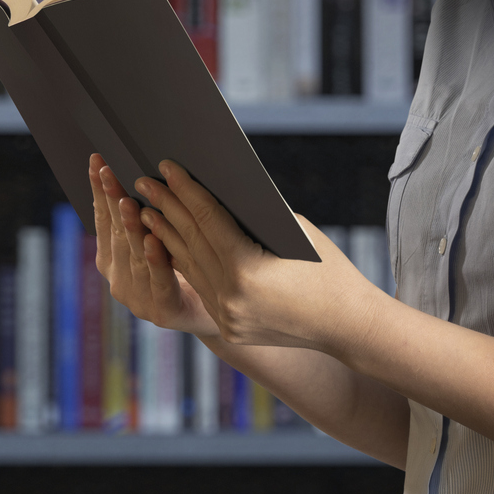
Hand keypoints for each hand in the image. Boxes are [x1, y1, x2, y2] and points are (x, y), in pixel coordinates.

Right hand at [87, 152, 219, 338]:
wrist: (219, 314)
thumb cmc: (189, 267)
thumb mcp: (164, 238)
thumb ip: (148, 216)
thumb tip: (142, 170)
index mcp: (113, 261)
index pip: (103, 219)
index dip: (99, 191)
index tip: (97, 162)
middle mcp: (119, 280)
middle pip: (116, 233)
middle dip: (112, 200)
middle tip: (109, 173)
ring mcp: (138, 299)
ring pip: (133, 256)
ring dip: (131, 227)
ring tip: (128, 202)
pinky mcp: (163, 312)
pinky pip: (159, 283)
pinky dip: (155, 261)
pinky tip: (153, 242)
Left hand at [133, 160, 385, 355]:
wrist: (349, 326)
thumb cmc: (329, 270)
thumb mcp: (294, 231)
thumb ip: (253, 216)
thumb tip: (216, 191)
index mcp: (246, 271)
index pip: (207, 220)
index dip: (186, 189)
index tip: (167, 165)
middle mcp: (230, 298)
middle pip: (191, 242)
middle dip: (166, 207)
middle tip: (144, 180)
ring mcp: (227, 317)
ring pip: (189, 267)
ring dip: (165, 236)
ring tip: (146, 208)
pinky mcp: (229, 328)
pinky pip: (202, 288)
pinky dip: (184, 263)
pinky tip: (168, 243)